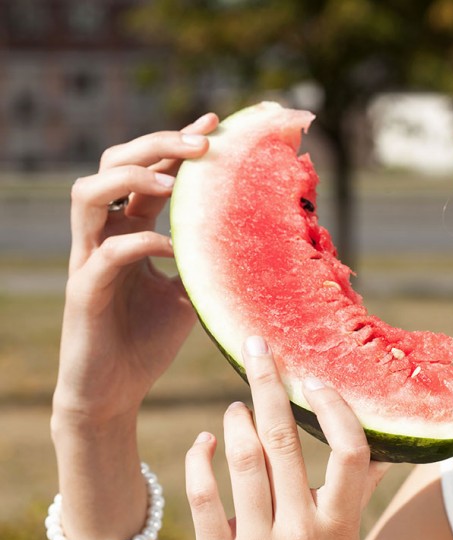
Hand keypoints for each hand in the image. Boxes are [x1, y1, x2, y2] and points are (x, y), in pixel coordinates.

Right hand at [54, 113, 218, 426]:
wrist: (114, 393)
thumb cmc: (148, 342)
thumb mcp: (191, 295)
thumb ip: (209, 264)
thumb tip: (256, 244)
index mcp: (130, 231)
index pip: (149, 171)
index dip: (178, 143)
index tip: (216, 121)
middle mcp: (104, 236)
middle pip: (114, 164)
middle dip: (157, 144)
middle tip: (203, 141)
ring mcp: (88, 260)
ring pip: (88, 194)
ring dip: (132, 179)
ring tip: (172, 182)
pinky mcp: (84, 293)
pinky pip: (106, 254)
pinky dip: (141, 244)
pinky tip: (173, 249)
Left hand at [185, 336, 388, 539]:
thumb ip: (356, 495)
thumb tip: (377, 448)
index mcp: (339, 525)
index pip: (348, 451)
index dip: (333, 408)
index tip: (316, 380)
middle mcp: (301, 533)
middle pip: (284, 440)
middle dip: (270, 385)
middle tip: (259, 350)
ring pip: (243, 462)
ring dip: (236, 421)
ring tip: (235, 405)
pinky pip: (205, 500)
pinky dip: (201, 461)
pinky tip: (204, 443)